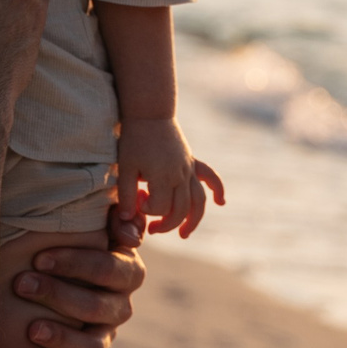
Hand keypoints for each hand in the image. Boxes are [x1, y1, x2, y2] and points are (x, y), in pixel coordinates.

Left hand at [13, 204, 147, 347]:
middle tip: (21, 284)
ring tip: (31, 330)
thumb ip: (111, 217)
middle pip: (99, 305)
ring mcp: (104, 336)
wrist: (47, 283)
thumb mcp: (88, 225)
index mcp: (125, 271)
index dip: (77, 263)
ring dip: (64, 338)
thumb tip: (129, 228)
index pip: (111, 267)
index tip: (39, 256)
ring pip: (94, 344)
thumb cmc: (66, 245)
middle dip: (59, 294)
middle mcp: (119, 306)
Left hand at [117, 116, 224, 238]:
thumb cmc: (134, 139)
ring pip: (197, 201)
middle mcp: (181, 175)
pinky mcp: (192, 161)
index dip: (147, 212)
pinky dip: (218, 190)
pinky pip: (210, 177)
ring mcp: (189, 169)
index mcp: (163, 177)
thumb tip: (126, 218)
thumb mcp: (125, 167)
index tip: (135, 204)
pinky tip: (221, 202)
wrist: (149, 112)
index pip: (159, 208)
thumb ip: (126, 194)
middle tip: (151, 230)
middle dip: (166, 224)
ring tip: (184, 235)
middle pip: (180, 210)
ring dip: (193, 220)